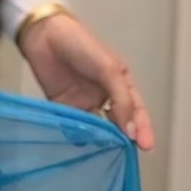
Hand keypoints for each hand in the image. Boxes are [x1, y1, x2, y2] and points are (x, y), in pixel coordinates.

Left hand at [18, 12, 154, 150]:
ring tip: (106, 153)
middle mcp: (104, 96)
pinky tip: (82, 144)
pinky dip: (79, 138)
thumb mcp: (108, 69)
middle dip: (124, 140)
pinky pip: (74, 129)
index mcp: (120, 84)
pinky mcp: (64, 108)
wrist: (44, 35)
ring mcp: (84, 103)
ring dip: (102, 142)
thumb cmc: (80, 44)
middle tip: (127, 156)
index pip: (136, 111)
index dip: (143, 129)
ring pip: (98, 130)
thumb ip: (121, 100)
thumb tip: (131, 131)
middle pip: (119, 124)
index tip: (146, 146)